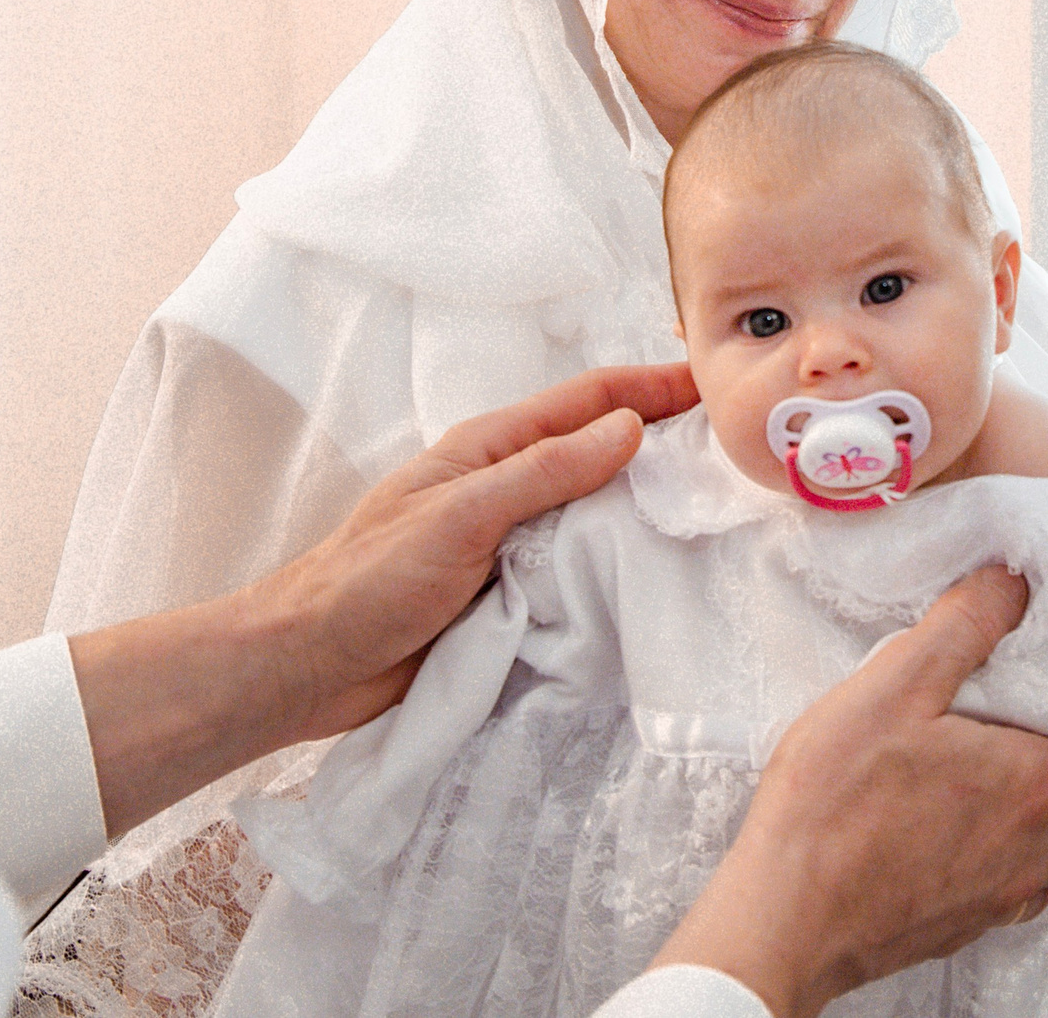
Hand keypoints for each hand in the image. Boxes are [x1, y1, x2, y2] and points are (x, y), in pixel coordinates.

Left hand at [70, 362, 698, 838]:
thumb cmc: (369, 582)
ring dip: (650, 505)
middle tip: (738, 444)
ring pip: (597, 512)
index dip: (653, 385)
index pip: (588, 401)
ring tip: (720, 508)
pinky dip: (623, 563)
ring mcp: (513, 542)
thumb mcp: (460, 517)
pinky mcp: (515, 595)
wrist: (310, 665)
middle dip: (666, 440)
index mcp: (491, 449)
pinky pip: (581, 569)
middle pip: (601, 451)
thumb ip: (543, 472)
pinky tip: (664, 575)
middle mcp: (508, 487)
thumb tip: (629, 427)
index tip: (717, 380)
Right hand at [651, 566, 1047, 1017]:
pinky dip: (1009, 877)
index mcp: (1028, 786)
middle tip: (1036, 751)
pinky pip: (1013, 905)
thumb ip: (961, 627)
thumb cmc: (833, 803)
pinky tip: (962, 846)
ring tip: (1003, 798)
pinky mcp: (957, 932)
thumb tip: (1011, 583)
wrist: (785, 915)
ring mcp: (994, 901)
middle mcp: (1027, 852)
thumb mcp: (892, 685)